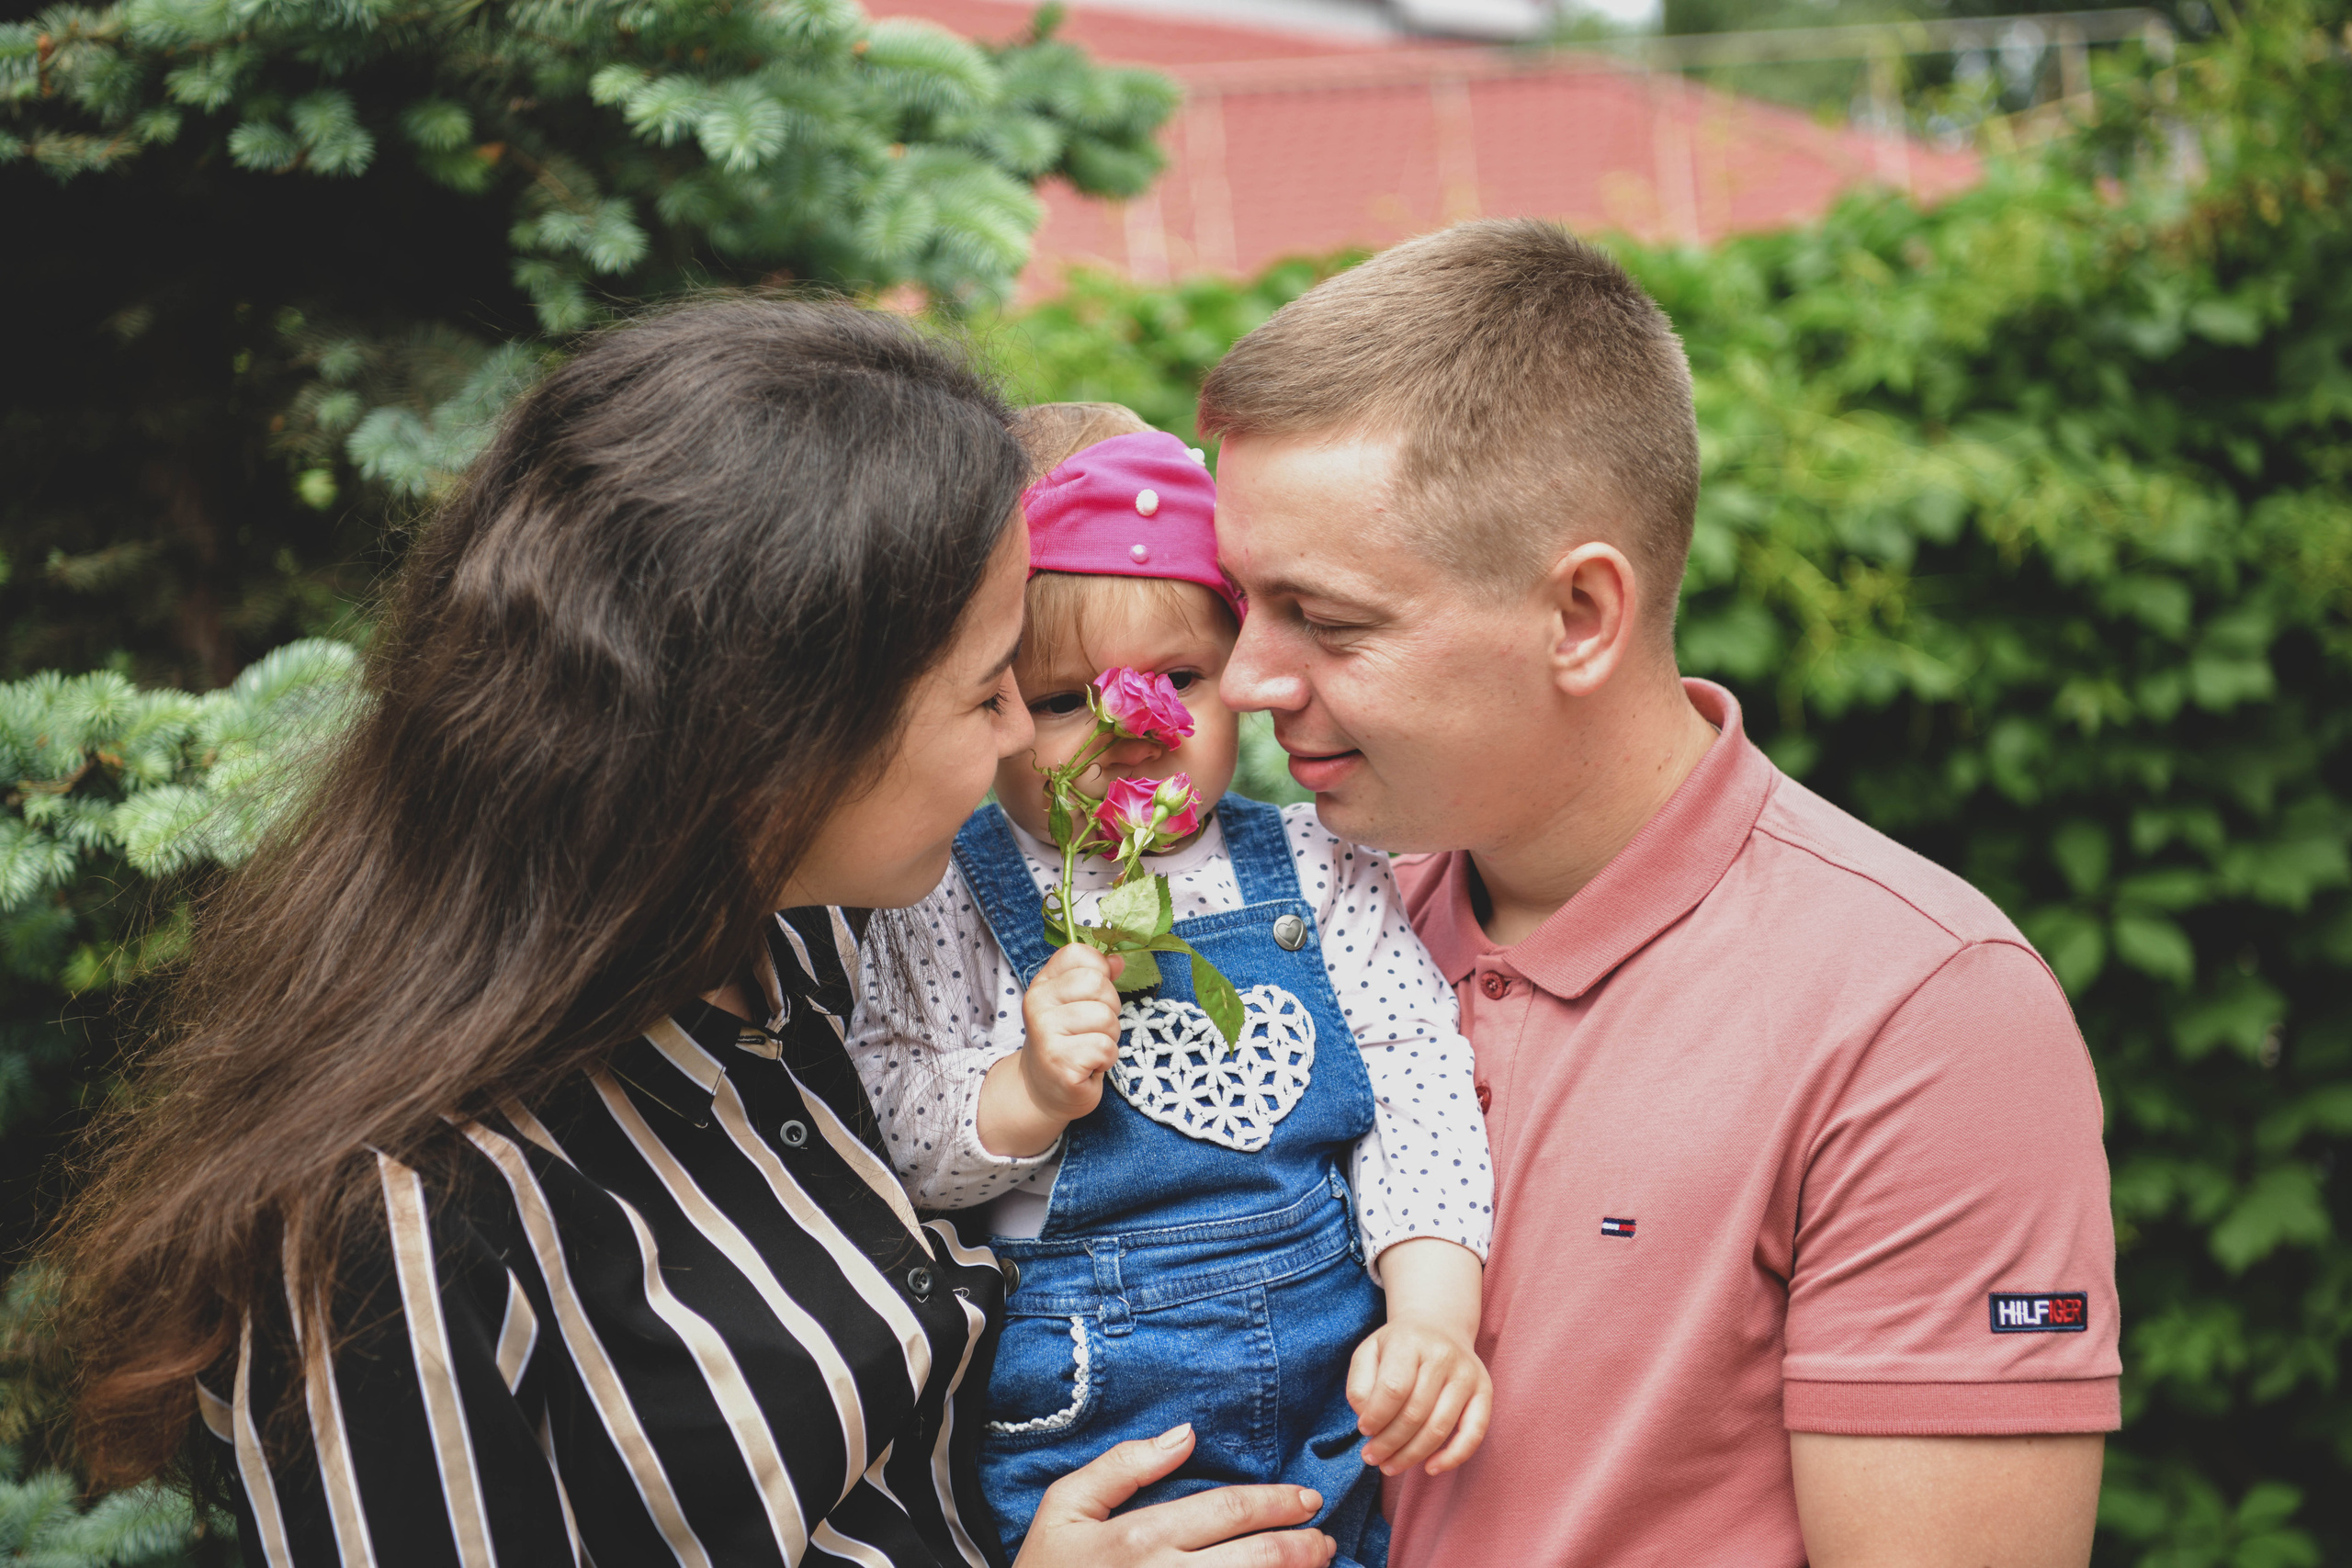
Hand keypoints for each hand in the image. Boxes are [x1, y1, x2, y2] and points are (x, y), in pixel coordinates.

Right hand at [1014, 1423, 1336, 1567]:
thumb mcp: (1065, 1507)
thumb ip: (1123, 1466)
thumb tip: (1184, 1433)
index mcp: (1141, 1538)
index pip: (1228, 1510)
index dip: (1277, 1503)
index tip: (1307, 1500)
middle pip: (1257, 1558)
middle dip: (1303, 1547)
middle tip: (1324, 1539)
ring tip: (1317, 1566)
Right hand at [1020, 943, 1125, 1122]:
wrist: (1042, 1091)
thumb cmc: (1066, 1044)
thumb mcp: (1075, 1004)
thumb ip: (1095, 978)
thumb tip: (1118, 960)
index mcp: (1043, 984)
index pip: (1079, 954)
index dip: (1100, 971)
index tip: (1094, 995)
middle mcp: (1038, 1003)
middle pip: (1098, 984)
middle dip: (1110, 1008)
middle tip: (1094, 1029)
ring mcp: (1046, 1033)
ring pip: (1105, 1017)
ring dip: (1109, 1037)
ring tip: (1090, 1049)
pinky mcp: (1061, 1062)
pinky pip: (1105, 1048)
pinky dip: (1106, 1059)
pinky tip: (1089, 1066)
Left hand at [1346, 1316, 1491, 1477]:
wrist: (1438, 1325)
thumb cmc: (1398, 1347)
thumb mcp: (1369, 1353)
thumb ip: (1360, 1386)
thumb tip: (1369, 1421)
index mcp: (1410, 1341)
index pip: (1393, 1389)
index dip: (1376, 1418)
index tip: (1363, 1430)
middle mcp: (1443, 1356)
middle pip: (1415, 1413)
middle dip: (1389, 1443)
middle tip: (1372, 1457)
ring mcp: (1467, 1374)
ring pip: (1439, 1428)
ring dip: (1412, 1455)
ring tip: (1390, 1465)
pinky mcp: (1484, 1391)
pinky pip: (1474, 1433)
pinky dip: (1453, 1457)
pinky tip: (1431, 1468)